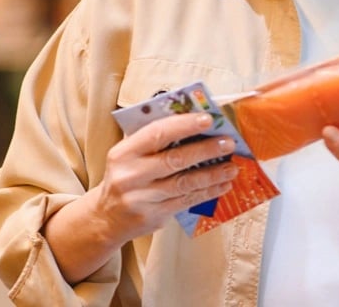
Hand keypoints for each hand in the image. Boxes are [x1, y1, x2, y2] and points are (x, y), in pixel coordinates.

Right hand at [91, 112, 238, 243]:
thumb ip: (152, 140)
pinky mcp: (154, 216)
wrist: (107, 218)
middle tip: (227, 143)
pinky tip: (222, 185)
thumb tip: (191, 121)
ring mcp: (141, 198)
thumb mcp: (127, 155)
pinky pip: (186, 201)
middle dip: (205, 149)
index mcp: (123, 153)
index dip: (184, 125)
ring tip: (232, 167)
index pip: (156, 133)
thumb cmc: (124, 177)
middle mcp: (130, 175)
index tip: (208, 119)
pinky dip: (207, 192)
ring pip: (184, 183)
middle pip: (174, 160)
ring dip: (212, 174)